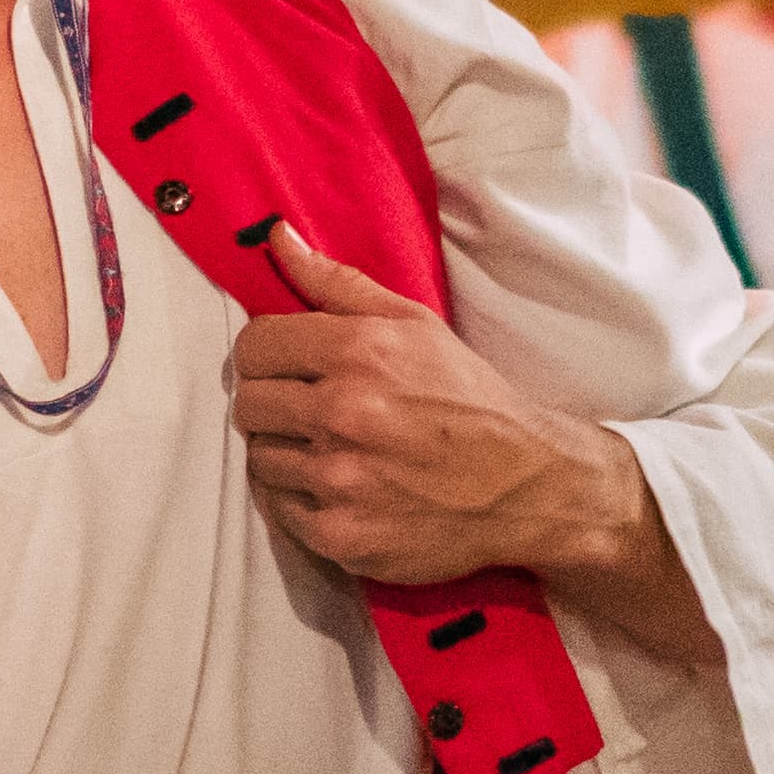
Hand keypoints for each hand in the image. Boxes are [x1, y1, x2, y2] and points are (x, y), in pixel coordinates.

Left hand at [229, 231, 620, 588]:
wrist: (526, 485)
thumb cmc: (469, 399)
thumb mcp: (416, 325)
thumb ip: (338, 283)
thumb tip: (276, 238)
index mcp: (358, 352)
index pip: (254, 346)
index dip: (268, 354)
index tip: (289, 365)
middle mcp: (342, 415)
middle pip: (248, 403)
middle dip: (274, 402)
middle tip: (312, 410)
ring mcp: (338, 480)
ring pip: (259, 458)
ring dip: (286, 453)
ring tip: (333, 450)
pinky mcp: (340, 535)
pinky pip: (280, 509)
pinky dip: (302, 499)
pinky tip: (342, 487)